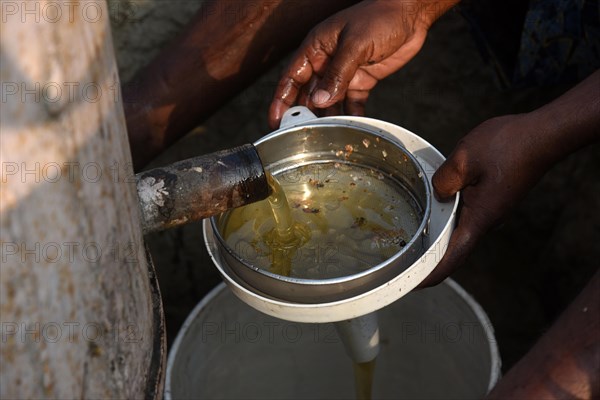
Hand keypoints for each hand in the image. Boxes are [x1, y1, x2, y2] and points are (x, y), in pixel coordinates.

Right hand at [268, 0, 456, 128]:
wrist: (410, 13)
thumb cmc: (380, 17)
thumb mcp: (355, 44)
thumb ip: (337, 73)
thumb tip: (320, 100)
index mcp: (316, 48)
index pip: (291, 78)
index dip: (281, 100)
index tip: (276, 121)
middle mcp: (326, 62)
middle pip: (308, 94)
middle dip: (304, 114)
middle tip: (301, 135)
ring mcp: (343, 73)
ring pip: (329, 102)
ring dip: (327, 118)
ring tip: (325, 136)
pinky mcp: (361, 81)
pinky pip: (352, 103)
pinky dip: (351, 115)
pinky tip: (350, 128)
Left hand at [420, 70, 598, 286]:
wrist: (543, 135)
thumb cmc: (508, 145)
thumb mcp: (464, 159)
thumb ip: (443, 181)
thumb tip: (437, 194)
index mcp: (479, 217)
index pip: (452, 256)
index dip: (432, 273)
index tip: (414, 285)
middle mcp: (487, 219)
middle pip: (454, 247)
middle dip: (430, 258)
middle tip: (405, 263)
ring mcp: (492, 209)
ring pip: (460, 229)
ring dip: (439, 237)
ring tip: (414, 240)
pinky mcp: (494, 198)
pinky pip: (467, 214)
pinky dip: (448, 219)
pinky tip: (435, 211)